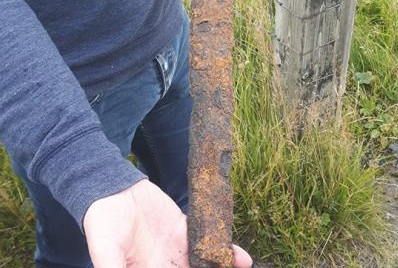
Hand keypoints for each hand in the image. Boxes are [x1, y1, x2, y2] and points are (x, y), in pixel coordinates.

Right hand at [84, 179, 252, 267]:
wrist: (112, 192)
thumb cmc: (102, 226)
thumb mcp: (106, 253)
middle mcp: (165, 265)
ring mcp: (177, 247)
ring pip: (204, 262)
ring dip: (221, 266)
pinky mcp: (183, 227)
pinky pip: (206, 238)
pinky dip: (223, 247)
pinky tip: (239, 256)